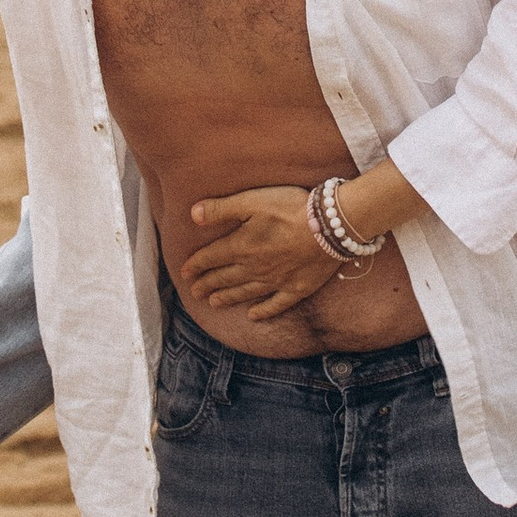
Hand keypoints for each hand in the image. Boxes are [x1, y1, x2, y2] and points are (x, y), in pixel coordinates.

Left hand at [185, 186, 366, 321]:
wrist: (331, 226)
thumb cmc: (291, 208)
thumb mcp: (252, 200)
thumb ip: (221, 209)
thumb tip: (192, 214)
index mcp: (240, 246)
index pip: (210, 258)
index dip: (195, 266)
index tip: (185, 273)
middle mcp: (254, 268)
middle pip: (224, 278)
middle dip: (207, 285)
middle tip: (195, 292)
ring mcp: (275, 281)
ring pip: (245, 292)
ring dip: (227, 298)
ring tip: (214, 303)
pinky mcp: (296, 288)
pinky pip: (275, 305)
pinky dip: (262, 311)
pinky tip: (253, 315)